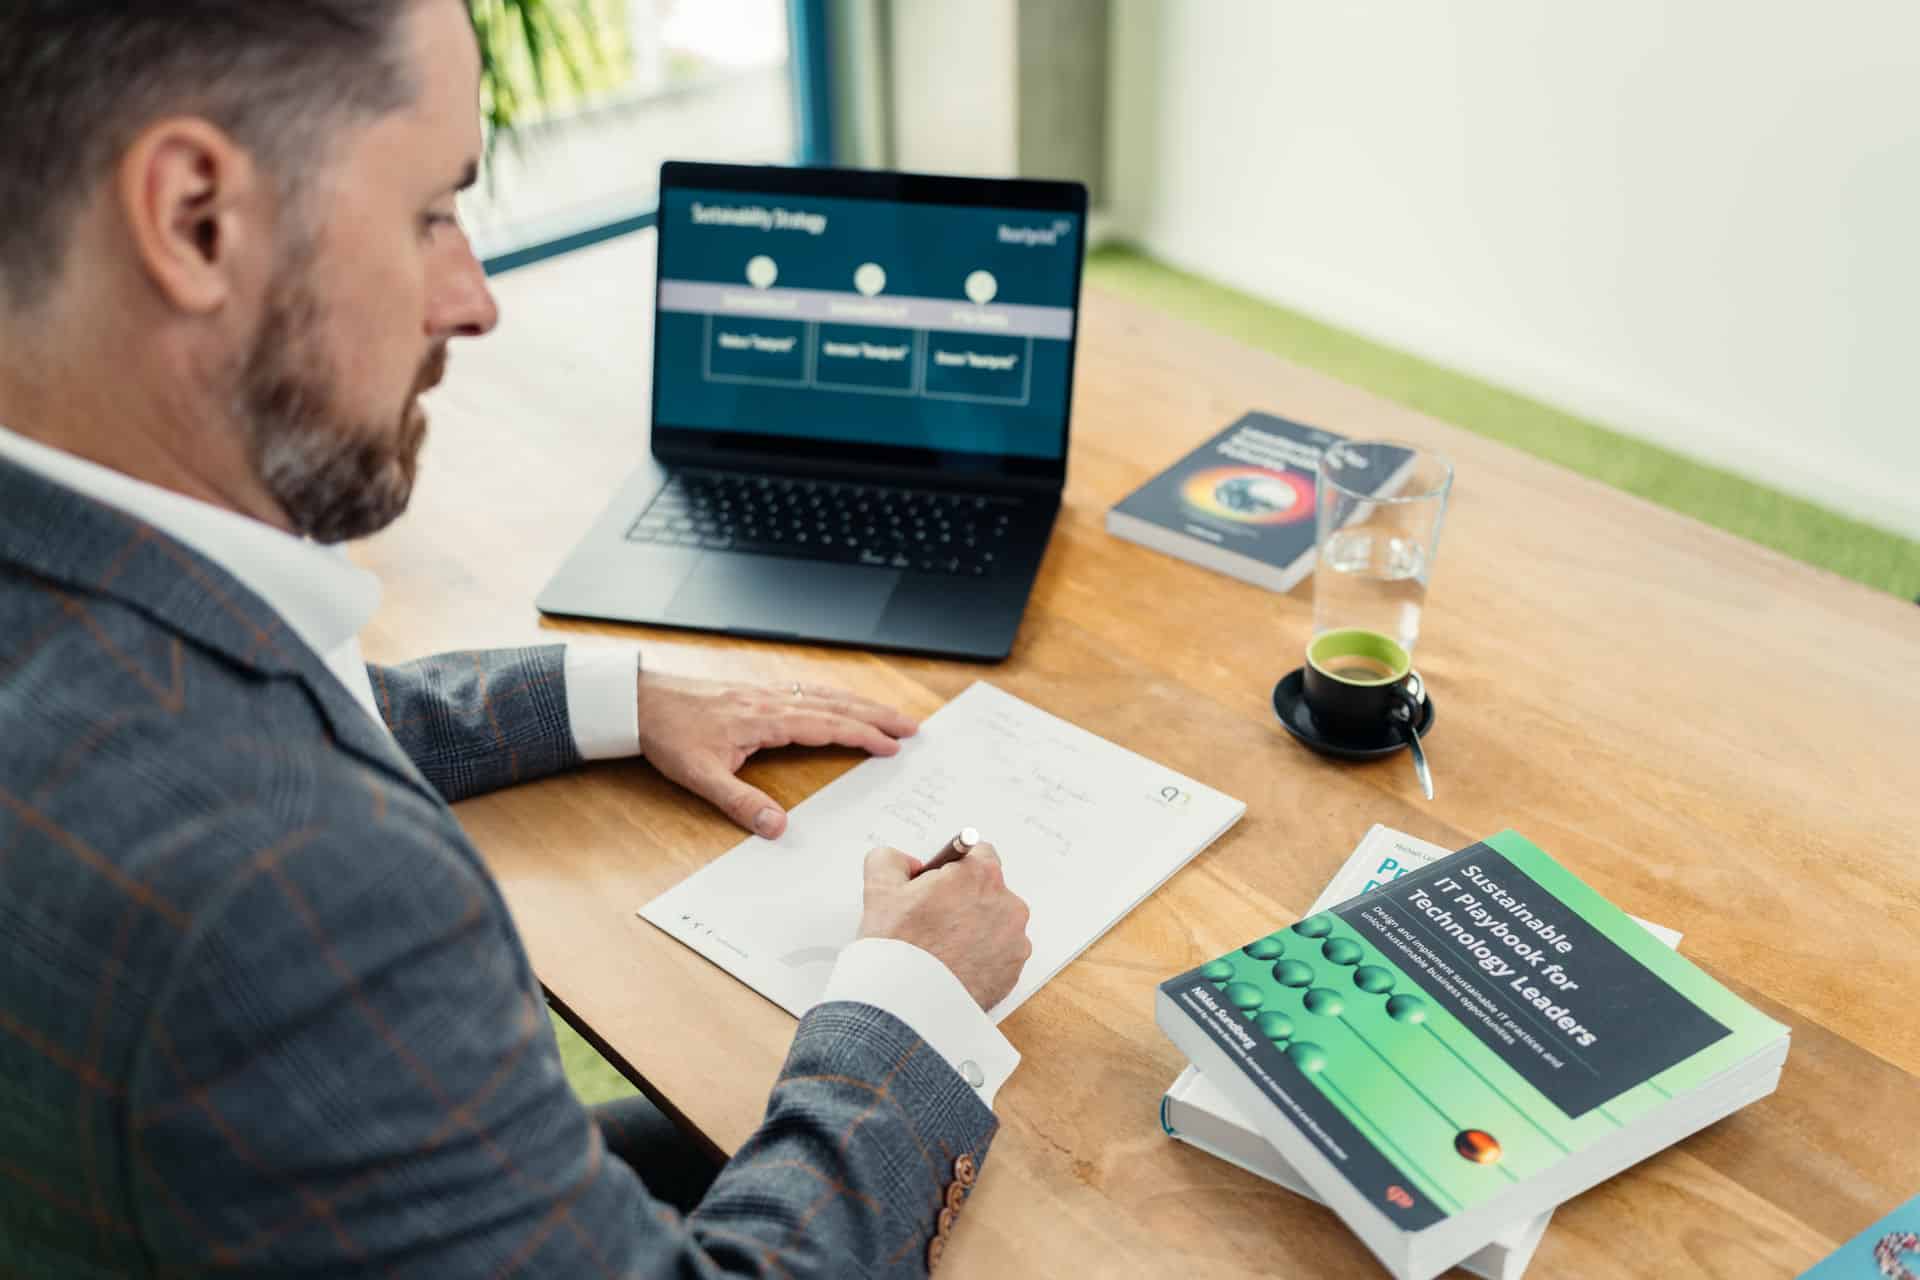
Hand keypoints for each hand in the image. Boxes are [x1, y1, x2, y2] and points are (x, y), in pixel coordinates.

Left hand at [635, 673, 918, 837]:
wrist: (639, 701)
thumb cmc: (669, 735)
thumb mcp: (701, 777)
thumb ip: (742, 803)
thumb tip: (779, 828)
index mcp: (765, 719)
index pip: (827, 726)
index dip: (863, 736)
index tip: (893, 745)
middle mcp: (772, 700)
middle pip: (837, 705)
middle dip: (877, 715)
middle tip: (913, 726)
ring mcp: (765, 691)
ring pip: (824, 694)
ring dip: (861, 703)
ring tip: (889, 714)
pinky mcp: (755, 690)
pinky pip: (807, 690)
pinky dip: (834, 696)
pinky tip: (840, 702)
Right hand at [859, 842, 1032, 1010]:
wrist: (908, 1003)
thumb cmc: (898, 947)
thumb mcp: (879, 887)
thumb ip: (892, 859)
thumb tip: (908, 864)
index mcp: (980, 875)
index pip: (977, 854)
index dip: (954, 869)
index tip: (939, 885)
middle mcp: (1007, 904)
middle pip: (988, 890)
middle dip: (965, 900)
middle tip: (933, 921)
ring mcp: (1014, 940)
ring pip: (995, 924)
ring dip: (975, 929)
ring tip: (943, 949)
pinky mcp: (1014, 971)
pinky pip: (999, 955)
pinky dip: (981, 958)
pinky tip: (954, 967)